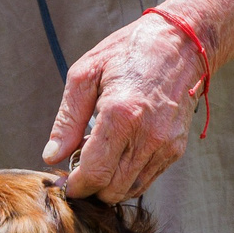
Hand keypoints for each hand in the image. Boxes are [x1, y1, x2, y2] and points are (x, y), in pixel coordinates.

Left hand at [44, 11, 206, 202]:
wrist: (181, 42)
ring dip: (110, 183)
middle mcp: (147, 136)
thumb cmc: (128, 52)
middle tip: (79, 165)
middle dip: (90, 186)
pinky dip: (129, 175)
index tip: (64, 180)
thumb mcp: (85, 74)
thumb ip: (66, 120)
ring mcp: (165, 144)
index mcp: (120, 115)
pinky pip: (147, 178)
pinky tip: (120, 151)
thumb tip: (52, 157)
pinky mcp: (177, 148)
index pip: (94, 175)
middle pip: (112, 190)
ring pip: (130, 190)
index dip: (75, 186)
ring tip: (100, 155)